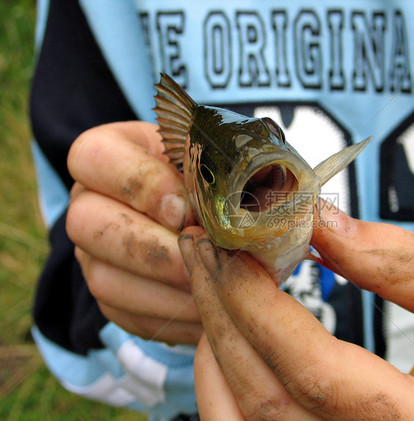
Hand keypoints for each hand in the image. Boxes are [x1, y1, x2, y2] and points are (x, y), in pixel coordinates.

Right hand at [67, 121, 201, 343]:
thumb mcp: (211, 159)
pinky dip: (172, 316)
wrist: (209, 214)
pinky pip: (128, 315)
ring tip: (214, 288)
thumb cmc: (210, 178)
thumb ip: (212, 168)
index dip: (139, 185)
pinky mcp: (111, 295)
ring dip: (165, 289)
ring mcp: (92, 254)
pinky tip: (209, 308)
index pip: (92, 157)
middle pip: (86, 224)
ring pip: (104, 279)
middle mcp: (86, 203)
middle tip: (203, 256)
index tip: (186, 209)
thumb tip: (233, 197)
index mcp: (105, 154)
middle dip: (152, 247)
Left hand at [179, 202, 413, 419]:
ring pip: (235, 411)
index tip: (236, 246)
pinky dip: (215, 371)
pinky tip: (221, 325)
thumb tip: (324, 224)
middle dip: (223, 306)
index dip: (263, 304)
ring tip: (206, 272)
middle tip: (204, 244)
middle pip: (262, 389)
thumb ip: (405, 264)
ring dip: (212, 333)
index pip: (315, 371)